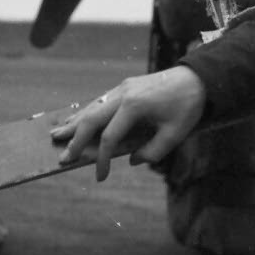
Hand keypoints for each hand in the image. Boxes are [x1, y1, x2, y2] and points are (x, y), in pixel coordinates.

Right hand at [49, 65, 205, 179]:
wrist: (197, 77)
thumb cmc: (188, 106)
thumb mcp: (175, 134)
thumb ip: (153, 152)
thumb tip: (133, 160)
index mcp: (134, 107)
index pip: (110, 137)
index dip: (102, 159)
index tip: (101, 177)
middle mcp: (123, 94)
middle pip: (91, 119)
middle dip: (74, 139)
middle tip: (61, 157)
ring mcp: (122, 88)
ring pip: (92, 106)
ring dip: (74, 122)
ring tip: (57, 134)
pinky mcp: (125, 86)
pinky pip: (100, 101)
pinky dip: (86, 112)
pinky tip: (77, 119)